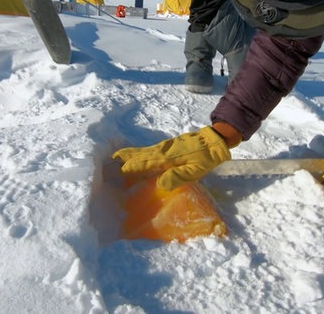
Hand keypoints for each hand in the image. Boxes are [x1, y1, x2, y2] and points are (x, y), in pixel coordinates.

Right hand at [112, 127, 230, 190]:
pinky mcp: (168, 146)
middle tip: (110, 160)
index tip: (120, 170)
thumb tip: (160, 184)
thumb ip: (178, 177)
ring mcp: (165, 147)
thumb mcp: (196, 171)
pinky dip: (139, 153)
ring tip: (117, 158)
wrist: (214, 140)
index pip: (147, 162)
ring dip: (130, 155)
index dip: (133, 166)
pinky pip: (149, 150)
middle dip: (126, 158)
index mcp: (168, 157)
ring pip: (144, 151)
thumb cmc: (206, 158)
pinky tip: (136, 156)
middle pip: (141, 154)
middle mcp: (163, 150)